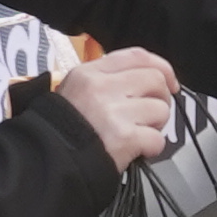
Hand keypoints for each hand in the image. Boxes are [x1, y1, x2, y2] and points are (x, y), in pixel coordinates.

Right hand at [55, 47, 182, 168]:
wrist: (46, 160)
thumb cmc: (61, 131)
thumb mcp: (74, 91)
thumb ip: (106, 81)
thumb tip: (145, 80)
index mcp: (89, 73)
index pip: (137, 56)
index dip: (162, 67)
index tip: (169, 82)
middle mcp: (101, 88)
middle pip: (155, 80)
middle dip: (161, 99)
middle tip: (151, 115)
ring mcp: (112, 113)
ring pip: (161, 110)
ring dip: (156, 126)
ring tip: (137, 134)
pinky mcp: (123, 138)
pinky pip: (157, 139)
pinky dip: (151, 148)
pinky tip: (136, 151)